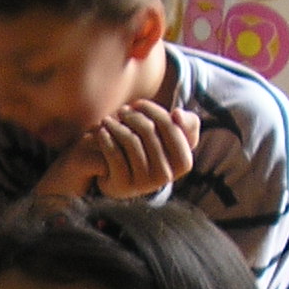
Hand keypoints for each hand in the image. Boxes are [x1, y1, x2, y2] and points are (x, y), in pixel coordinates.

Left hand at [85, 101, 199, 198]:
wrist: (124, 179)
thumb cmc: (151, 150)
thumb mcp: (171, 137)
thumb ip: (186, 122)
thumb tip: (177, 114)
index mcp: (183, 162)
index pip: (170, 126)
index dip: (152, 110)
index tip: (137, 103)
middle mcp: (167, 175)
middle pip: (148, 131)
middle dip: (133, 116)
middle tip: (121, 110)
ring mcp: (145, 183)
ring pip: (131, 141)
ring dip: (116, 126)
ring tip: (108, 119)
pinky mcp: (125, 185)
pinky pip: (115, 155)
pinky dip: (106, 139)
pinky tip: (101, 132)